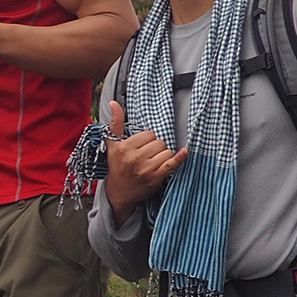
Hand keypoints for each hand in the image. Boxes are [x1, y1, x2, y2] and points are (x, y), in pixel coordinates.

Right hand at [102, 101, 189, 224]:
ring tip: (153, 163)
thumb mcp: (112, 145)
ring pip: (166, 151)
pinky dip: (179, 158)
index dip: (147, 140)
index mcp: (124, 147)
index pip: (149, 134)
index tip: (141, 148)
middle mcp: (134, 157)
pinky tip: (184, 152)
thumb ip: (115, 123)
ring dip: (163, 156)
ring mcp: (146, 168)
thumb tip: (114, 103)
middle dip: (156, 148)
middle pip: (159, 142)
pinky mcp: (155, 178)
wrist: (118, 193)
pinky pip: (171, 164)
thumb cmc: (116, 167)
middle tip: (147, 156)